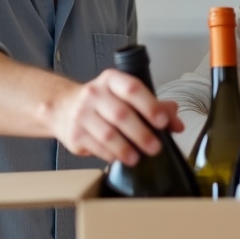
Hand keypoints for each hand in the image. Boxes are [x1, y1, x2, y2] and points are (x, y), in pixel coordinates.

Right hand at [48, 69, 183, 164]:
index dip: (149, 105)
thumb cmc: (102, 103)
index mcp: (112, 80)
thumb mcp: (125, 97)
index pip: (132, 88)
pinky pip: (96, 147)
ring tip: (137, 157)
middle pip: (121, 114)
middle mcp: (94, 94)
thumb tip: (177, 123)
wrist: (62, 107)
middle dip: (141, 133)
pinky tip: (120, 158)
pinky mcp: (74, 134)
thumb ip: (154, 107)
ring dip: (126, 149)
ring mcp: (82, 114)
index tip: (162, 122)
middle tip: (155, 147)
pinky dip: (111, 155)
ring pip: (107, 134)